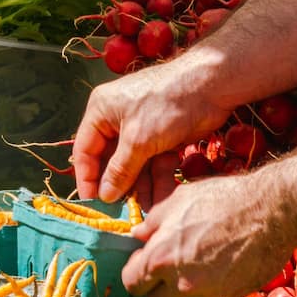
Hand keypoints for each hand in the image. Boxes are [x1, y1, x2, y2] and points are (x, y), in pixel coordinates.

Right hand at [72, 55, 232, 205]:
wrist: (212, 85)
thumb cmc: (167, 104)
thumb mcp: (139, 140)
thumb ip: (119, 170)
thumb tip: (104, 195)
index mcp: (101, 110)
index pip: (85, 149)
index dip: (87, 177)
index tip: (92, 202)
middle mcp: (117, 118)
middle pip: (110, 159)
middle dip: (117, 184)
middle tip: (119, 211)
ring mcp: (140, 127)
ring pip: (133, 164)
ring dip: (139, 186)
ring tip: (144, 210)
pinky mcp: (161, 135)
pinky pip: (152, 162)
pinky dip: (156, 179)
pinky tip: (160, 198)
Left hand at [123, 175, 293, 296]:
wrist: (269, 210)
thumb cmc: (220, 199)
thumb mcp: (176, 201)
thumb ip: (152, 223)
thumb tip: (138, 235)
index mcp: (160, 258)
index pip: (131, 283)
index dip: (135, 272)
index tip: (143, 260)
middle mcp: (181, 282)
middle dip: (156, 287)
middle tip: (166, 266)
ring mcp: (209, 293)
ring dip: (183, 286)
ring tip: (197, 257)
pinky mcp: (231, 295)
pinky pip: (211, 295)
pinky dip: (210, 283)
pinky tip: (219, 259)